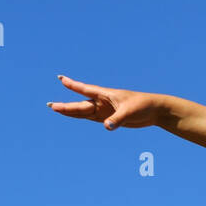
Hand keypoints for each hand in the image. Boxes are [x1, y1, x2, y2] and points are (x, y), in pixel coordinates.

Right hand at [47, 75, 168, 129]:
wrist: (154, 110)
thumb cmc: (143, 106)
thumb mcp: (129, 112)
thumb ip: (117, 119)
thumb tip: (106, 127)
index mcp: (106, 95)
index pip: (85, 89)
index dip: (73, 85)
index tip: (60, 78)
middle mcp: (102, 102)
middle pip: (81, 105)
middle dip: (66, 106)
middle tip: (51, 106)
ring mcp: (104, 110)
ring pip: (83, 111)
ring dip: (70, 111)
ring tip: (55, 109)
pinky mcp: (108, 118)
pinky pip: (91, 118)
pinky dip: (80, 117)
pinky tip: (70, 115)